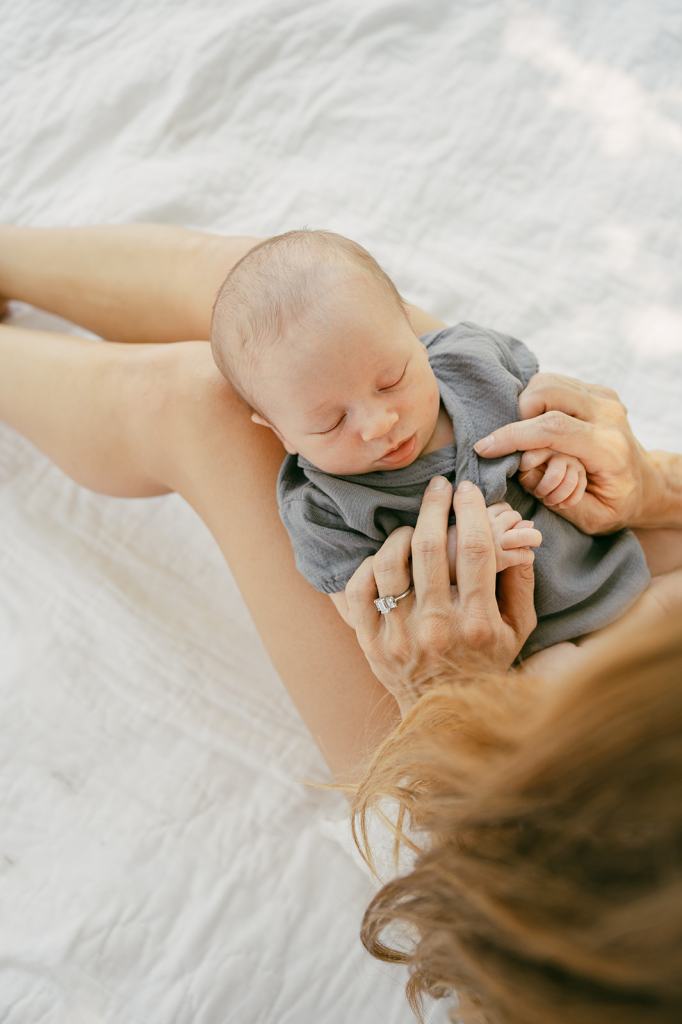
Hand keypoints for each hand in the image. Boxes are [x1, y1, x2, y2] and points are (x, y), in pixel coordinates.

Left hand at [344, 478, 536, 715]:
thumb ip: (520, 582)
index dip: (472, 511)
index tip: (469, 489)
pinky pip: (359, 589)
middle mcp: (437, 628)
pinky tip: (387, 556)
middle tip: (439, 487)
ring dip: (403, 534)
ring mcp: (399, 636)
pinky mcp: (370, 643)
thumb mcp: (519, 631)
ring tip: (414, 527)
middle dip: (436, 506)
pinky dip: (369, 564)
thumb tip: (520, 534)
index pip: (475, 550)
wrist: (447, 721)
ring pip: (391, 562)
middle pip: (431, 548)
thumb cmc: (487, 668)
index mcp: (478, 624)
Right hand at [473, 372, 655, 533]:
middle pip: (545, 392)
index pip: (551, 429)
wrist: (646, 484)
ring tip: (530, 438)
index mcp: (608, 448)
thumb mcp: (590, 518)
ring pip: (545, 382)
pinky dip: (537, 402)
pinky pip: (553, 383)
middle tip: (518, 447)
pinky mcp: (597, 390)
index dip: (512, 436)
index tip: (484, 448)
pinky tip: (541, 426)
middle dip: (518, 417)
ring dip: (526, 408)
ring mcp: (603, 398)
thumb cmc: (615, 505)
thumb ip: (555, 496)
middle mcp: (607, 414)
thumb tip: (522, 468)